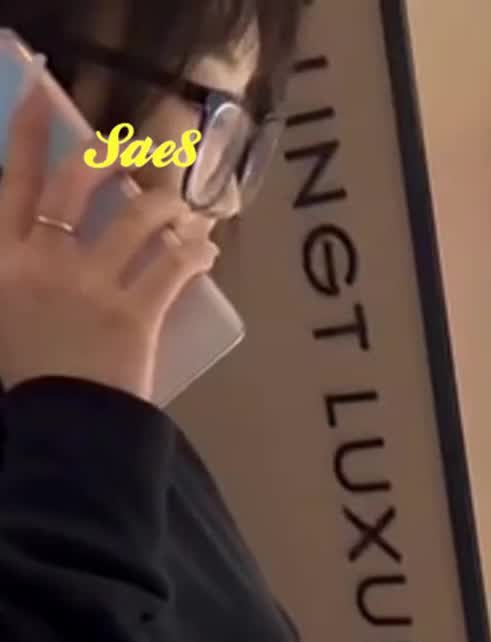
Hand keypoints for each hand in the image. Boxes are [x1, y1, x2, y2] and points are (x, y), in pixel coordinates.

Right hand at [0, 80, 217, 402]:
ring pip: (134, 218)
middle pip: (77, 183)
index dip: (29, 134)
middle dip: (109, 152)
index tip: (42, 96)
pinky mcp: (134, 314)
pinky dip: (194, 253)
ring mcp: (91, 284)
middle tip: (137, 146)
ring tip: (186, 208)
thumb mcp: (4, 315)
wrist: (60, 430)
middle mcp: (45, 260)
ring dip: (166, 204)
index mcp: (6, 260)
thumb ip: (18, 271)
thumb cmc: (28, 381)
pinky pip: (171, 268)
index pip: (15, 181)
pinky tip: (205, 250)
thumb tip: (35, 237)